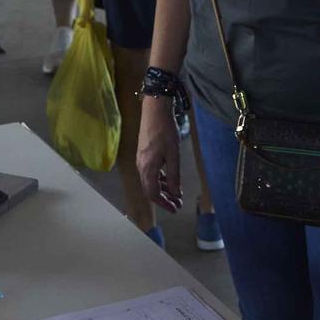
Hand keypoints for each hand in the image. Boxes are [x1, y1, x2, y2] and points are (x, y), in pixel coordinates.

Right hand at [136, 95, 182, 211]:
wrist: (154, 110)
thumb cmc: (166, 132)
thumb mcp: (173, 155)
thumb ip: (174, 176)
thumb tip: (176, 195)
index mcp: (147, 169)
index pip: (153, 194)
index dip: (164, 203)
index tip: (175, 209)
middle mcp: (141, 167)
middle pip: (150, 190)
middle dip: (164, 199)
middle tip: (178, 204)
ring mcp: (141, 160)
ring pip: (151, 181)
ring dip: (163, 189)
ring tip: (176, 193)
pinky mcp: (144, 154)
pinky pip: (150, 173)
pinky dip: (160, 179)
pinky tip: (169, 179)